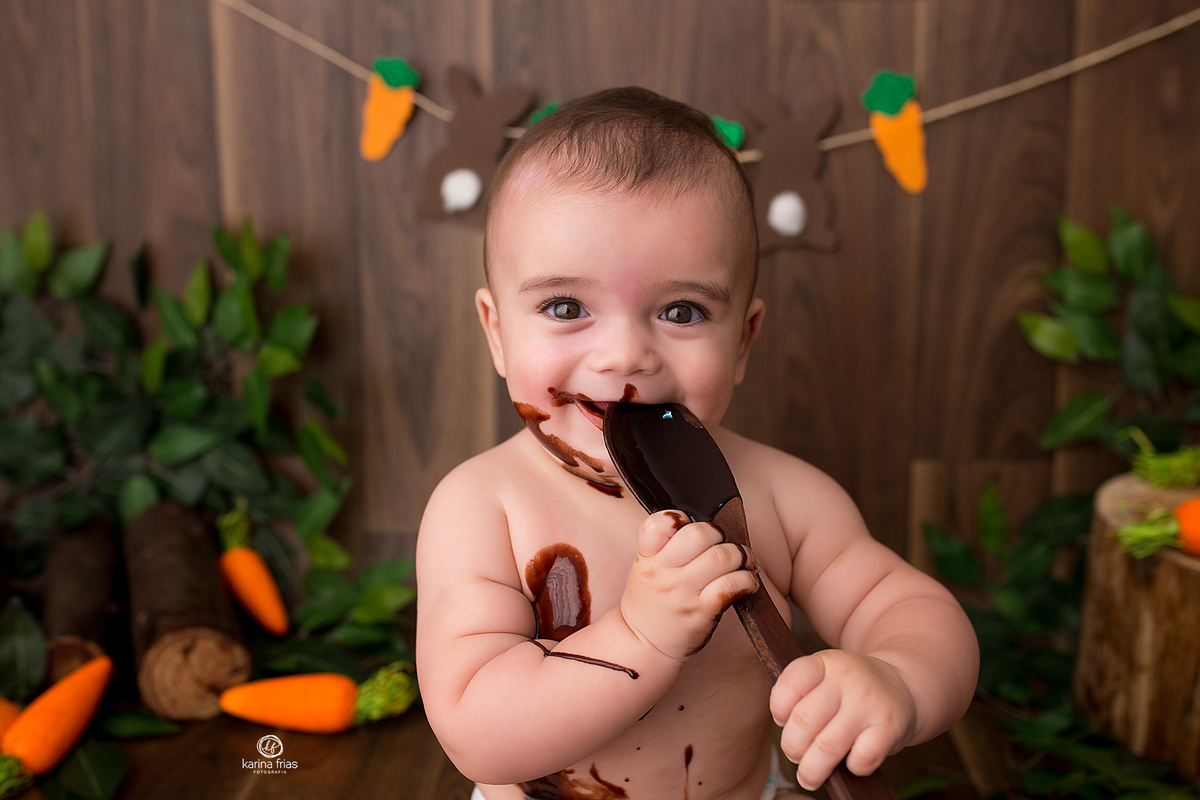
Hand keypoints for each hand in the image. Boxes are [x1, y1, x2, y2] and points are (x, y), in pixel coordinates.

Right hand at [619, 509, 759, 662]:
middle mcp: (664, 572)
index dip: (680, 517)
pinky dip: (747, 580)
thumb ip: (665, 546)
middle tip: (723, 545)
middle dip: (719, 534)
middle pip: (699, 534)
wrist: (642, 645)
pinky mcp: (703, 612)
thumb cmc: (650, 603)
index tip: (690, 526)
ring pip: (722, 557)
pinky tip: (747, 582)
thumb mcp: (643, 568)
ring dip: (741, 555)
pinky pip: (733, 585)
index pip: (660, 523)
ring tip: (743, 562)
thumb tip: (706, 527)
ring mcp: (684, 593)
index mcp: (647, 558)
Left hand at [771, 650, 915, 790]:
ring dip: (812, 769)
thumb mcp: (824, 676)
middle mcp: (847, 677)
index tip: (783, 720)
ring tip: (809, 775)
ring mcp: (868, 703)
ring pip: (826, 747)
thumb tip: (782, 722)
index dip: (778, 708)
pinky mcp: (889, 728)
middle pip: (803, 721)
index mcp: (824, 662)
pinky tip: (851, 763)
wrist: (903, 685)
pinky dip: (852, 768)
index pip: (790, 683)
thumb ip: (798, 693)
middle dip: (792, 747)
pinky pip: (861, 759)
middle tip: (795, 754)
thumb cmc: (851, 690)